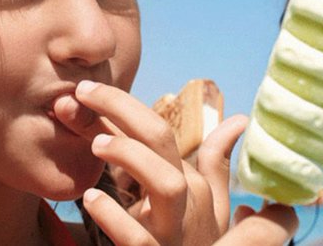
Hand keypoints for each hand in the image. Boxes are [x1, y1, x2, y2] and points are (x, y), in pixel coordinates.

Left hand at [53, 80, 296, 244]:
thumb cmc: (197, 242)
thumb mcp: (210, 205)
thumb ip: (215, 163)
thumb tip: (239, 120)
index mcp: (193, 184)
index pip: (158, 132)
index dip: (121, 106)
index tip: (88, 90)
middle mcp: (186, 203)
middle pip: (163, 142)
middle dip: (124, 110)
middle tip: (83, 93)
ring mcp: (171, 232)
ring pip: (166, 186)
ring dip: (131, 156)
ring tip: (96, 144)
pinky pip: (137, 239)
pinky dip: (115, 217)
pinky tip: (91, 198)